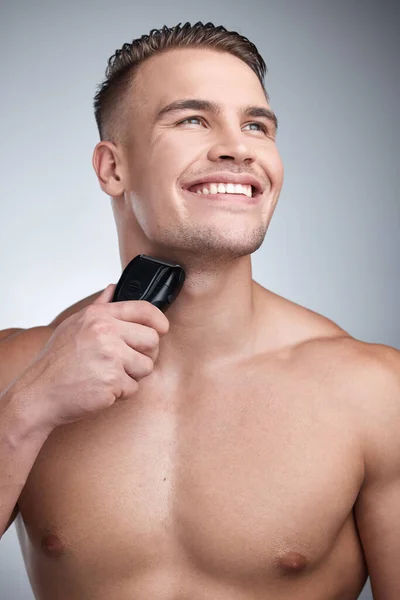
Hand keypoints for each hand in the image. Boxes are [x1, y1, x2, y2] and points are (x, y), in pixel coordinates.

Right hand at [19, 285, 169, 428]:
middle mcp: (106, 332)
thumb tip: (113, 288)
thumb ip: (99, 307)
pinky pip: (134, 389)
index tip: (161, 329)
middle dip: (143, 354)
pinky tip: (101, 388)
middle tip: (124, 362)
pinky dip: (120, 393)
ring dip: (131, 376)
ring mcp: (110, 357)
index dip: (159, 321)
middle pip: (152, 340)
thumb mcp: (73, 325)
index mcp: (98, 316)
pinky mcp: (112, 381)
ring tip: (107, 375)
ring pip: (147, 366)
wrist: (38, 393)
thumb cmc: (56, 362)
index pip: (144, 309)